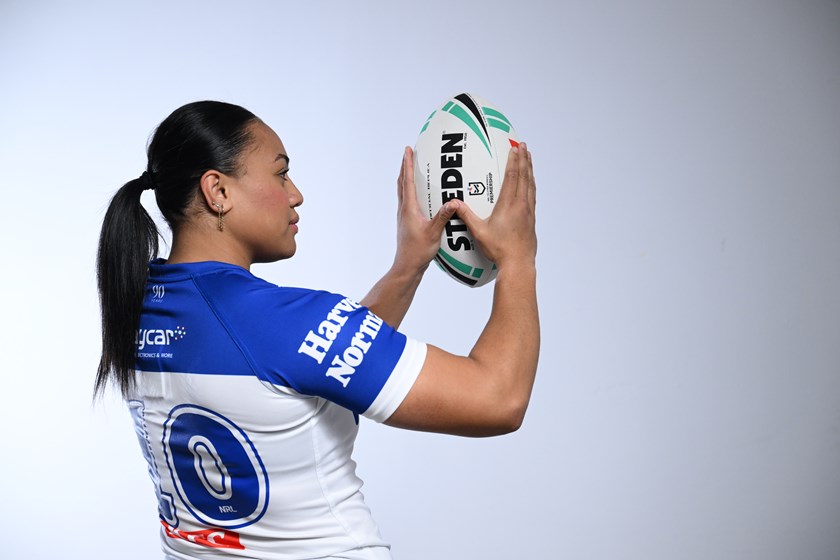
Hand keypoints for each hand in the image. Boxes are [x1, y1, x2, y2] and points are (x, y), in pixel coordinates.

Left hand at [392, 146, 458, 274]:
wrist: (407, 266)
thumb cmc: (418, 252)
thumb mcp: (434, 233)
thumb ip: (443, 216)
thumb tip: (453, 202)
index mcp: (409, 209)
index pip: (407, 181)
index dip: (408, 164)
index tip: (408, 150)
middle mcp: (404, 209)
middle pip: (402, 182)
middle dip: (405, 166)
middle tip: (408, 153)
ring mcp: (404, 215)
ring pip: (402, 190)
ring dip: (405, 177)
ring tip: (410, 167)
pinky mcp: (406, 221)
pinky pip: (406, 200)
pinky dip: (409, 189)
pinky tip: (417, 192)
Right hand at [455, 143, 536, 267]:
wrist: (518, 263)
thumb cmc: (499, 249)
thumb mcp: (479, 231)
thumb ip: (466, 215)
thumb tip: (453, 203)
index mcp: (509, 205)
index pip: (512, 177)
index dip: (514, 160)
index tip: (514, 148)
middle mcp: (521, 205)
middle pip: (524, 176)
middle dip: (524, 159)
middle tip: (523, 145)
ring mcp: (528, 211)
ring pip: (530, 184)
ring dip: (530, 169)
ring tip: (529, 158)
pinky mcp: (531, 218)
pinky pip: (532, 195)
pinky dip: (531, 184)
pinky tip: (530, 182)